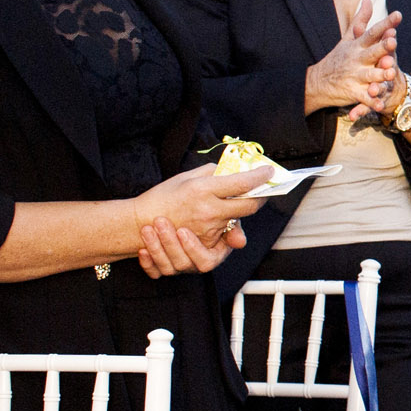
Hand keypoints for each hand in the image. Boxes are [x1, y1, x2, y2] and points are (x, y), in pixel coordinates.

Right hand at [134, 164, 266, 248]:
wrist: (141, 222)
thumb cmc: (163, 197)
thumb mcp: (187, 177)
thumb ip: (214, 172)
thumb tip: (235, 168)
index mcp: (203, 189)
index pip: (243, 183)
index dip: (261, 176)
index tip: (268, 171)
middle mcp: (209, 210)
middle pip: (250, 206)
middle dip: (261, 196)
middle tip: (262, 190)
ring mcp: (209, 229)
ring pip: (240, 220)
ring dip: (243, 210)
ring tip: (238, 202)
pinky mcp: (206, 243)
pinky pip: (227, 234)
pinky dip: (230, 225)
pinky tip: (224, 219)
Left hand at [136, 215, 245, 277]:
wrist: (172, 215)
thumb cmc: (199, 212)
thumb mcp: (220, 215)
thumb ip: (232, 226)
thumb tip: (240, 241)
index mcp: (212, 254)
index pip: (207, 260)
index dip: (194, 248)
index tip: (182, 230)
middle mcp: (195, 263)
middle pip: (184, 262)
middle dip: (170, 243)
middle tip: (161, 222)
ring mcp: (178, 267)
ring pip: (167, 267)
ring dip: (156, 247)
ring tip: (148, 228)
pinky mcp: (161, 269)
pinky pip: (153, 272)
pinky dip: (147, 262)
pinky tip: (142, 248)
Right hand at [304, 0, 402, 115]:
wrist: (317, 82)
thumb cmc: (337, 58)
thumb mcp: (348, 38)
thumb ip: (361, 19)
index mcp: (357, 46)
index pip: (373, 32)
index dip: (385, 23)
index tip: (398, 14)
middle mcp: (357, 60)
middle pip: (371, 52)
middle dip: (382, 47)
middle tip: (393, 42)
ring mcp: (354, 76)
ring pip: (370, 75)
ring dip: (380, 75)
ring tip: (391, 73)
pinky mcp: (352, 92)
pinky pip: (363, 97)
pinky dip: (371, 102)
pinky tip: (380, 104)